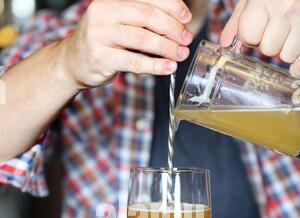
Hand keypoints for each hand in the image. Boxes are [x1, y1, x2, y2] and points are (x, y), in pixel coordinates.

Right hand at [58, 0, 192, 89]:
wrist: (72, 62)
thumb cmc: (103, 41)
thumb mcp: (119, 21)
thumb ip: (142, 18)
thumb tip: (178, 22)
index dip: (171, 6)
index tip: (186, 19)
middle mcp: (103, 12)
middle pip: (146, 16)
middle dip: (171, 28)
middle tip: (186, 39)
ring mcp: (100, 35)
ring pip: (142, 39)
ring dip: (166, 48)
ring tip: (181, 54)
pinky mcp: (101, 58)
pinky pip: (134, 61)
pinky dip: (155, 65)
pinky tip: (168, 68)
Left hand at [220, 0, 299, 77]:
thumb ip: (237, 22)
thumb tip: (224, 45)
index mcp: (264, 0)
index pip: (250, 36)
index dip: (250, 37)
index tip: (256, 29)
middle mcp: (285, 8)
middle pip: (269, 49)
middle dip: (268, 45)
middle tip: (272, 33)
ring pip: (287, 55)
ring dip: (285, 50)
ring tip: (287, 36)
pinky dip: (297, 64)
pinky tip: (294, 58)